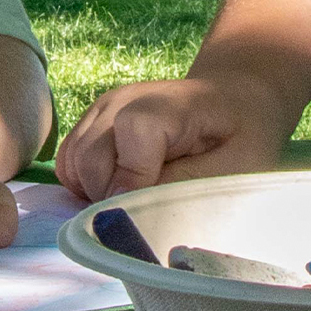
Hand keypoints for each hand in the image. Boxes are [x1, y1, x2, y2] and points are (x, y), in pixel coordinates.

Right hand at [56, 75, 297, 200]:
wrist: (233, 99)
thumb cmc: (241, 137)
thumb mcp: (234, 167)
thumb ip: (185, 185)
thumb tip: (133, 210)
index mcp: (169, 104)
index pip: (131, 135)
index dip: (134, 181)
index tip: (151, 211)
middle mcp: (124, 99)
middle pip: (91, 159)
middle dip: (113, 199)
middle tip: (148, 211)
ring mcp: (102, 109)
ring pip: (73, 164)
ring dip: (97, 194)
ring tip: (137, 199)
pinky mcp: (90, 122)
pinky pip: (69, 162)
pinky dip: (86, 185)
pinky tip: (120, 190)